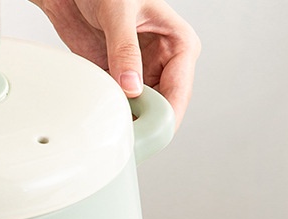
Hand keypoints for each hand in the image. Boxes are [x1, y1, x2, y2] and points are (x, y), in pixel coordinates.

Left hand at [32, 0, 199, 126]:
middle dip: (148, 124)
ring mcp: (142, 75)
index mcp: (179, 43)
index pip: (180, 90)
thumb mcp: (118, 12)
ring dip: (131, 123)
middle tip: (130, 138)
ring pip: (144, 113)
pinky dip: (116, 116)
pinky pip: (124, 108)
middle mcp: (165, 63)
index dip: (167, 116)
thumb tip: (132, 87)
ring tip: (117, 130)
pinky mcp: (121, 82)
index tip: (151, 132)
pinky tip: (106, 120)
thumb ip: (124, 49)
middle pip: (164, 109)